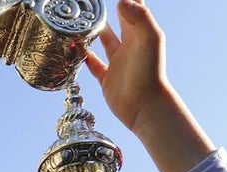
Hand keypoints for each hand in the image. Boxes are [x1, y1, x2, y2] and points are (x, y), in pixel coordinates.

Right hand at [85, 0, 213, 171]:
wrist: (145, 106)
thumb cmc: (150, 72)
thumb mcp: (150, 38)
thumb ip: (140, 16)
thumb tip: (121, 1)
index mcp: (140, 32)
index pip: (132, 6)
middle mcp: (129, 45)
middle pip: (119, 21)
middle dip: (108, 9)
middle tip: (92, 3)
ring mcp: (118, 62)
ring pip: (105, 41)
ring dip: (95, 31)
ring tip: (82, 21)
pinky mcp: (108, 79)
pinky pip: (94, 65)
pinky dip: (85, 58)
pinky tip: (76, 50)